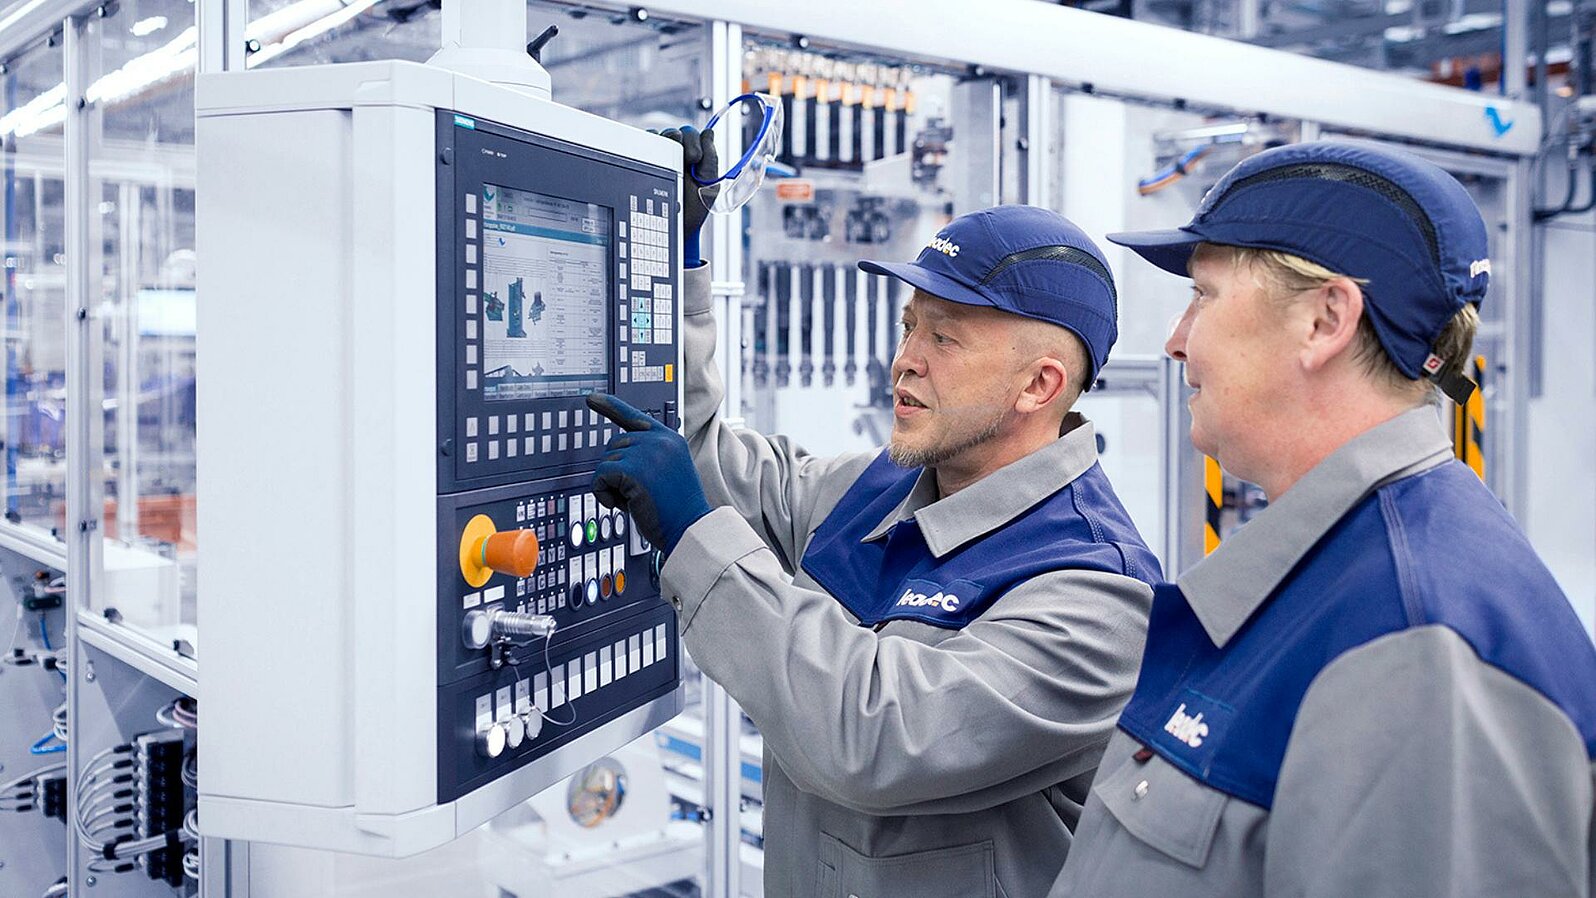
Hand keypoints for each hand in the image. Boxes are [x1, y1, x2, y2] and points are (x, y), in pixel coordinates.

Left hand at [587, 393, 710, 557]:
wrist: (690, 528)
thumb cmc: (679, 510)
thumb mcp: (668, 472)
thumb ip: (648, 457)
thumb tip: (614, 456)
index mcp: (670, 439)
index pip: (634, 417)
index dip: (610, 407)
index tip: (592, 399)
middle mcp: (659, 440)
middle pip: (613, 446)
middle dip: (617, 472)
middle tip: (639, 493)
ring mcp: (647, 452)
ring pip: (605, 462)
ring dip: (612, 486)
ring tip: (638, 500)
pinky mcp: (633, 469)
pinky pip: (599, 477)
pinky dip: (604, 494)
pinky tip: (626, 505)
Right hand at [658, 125, 716, 264]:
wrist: (677, 227)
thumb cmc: (695, 208)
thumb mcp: (709, 184)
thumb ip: (712, 158)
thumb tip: (709, 132)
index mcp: (694, 155)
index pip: (692, 134)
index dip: (694, 140)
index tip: (695, 158)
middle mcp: (676, 154)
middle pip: (675, 131)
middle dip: (679, 139)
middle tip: (685, 159)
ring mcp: (659, 158)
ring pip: (657, 136)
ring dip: (663, 143)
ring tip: (669, 163)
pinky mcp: (644, 164)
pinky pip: (642, 145)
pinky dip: (646, 147)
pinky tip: (654, 162)